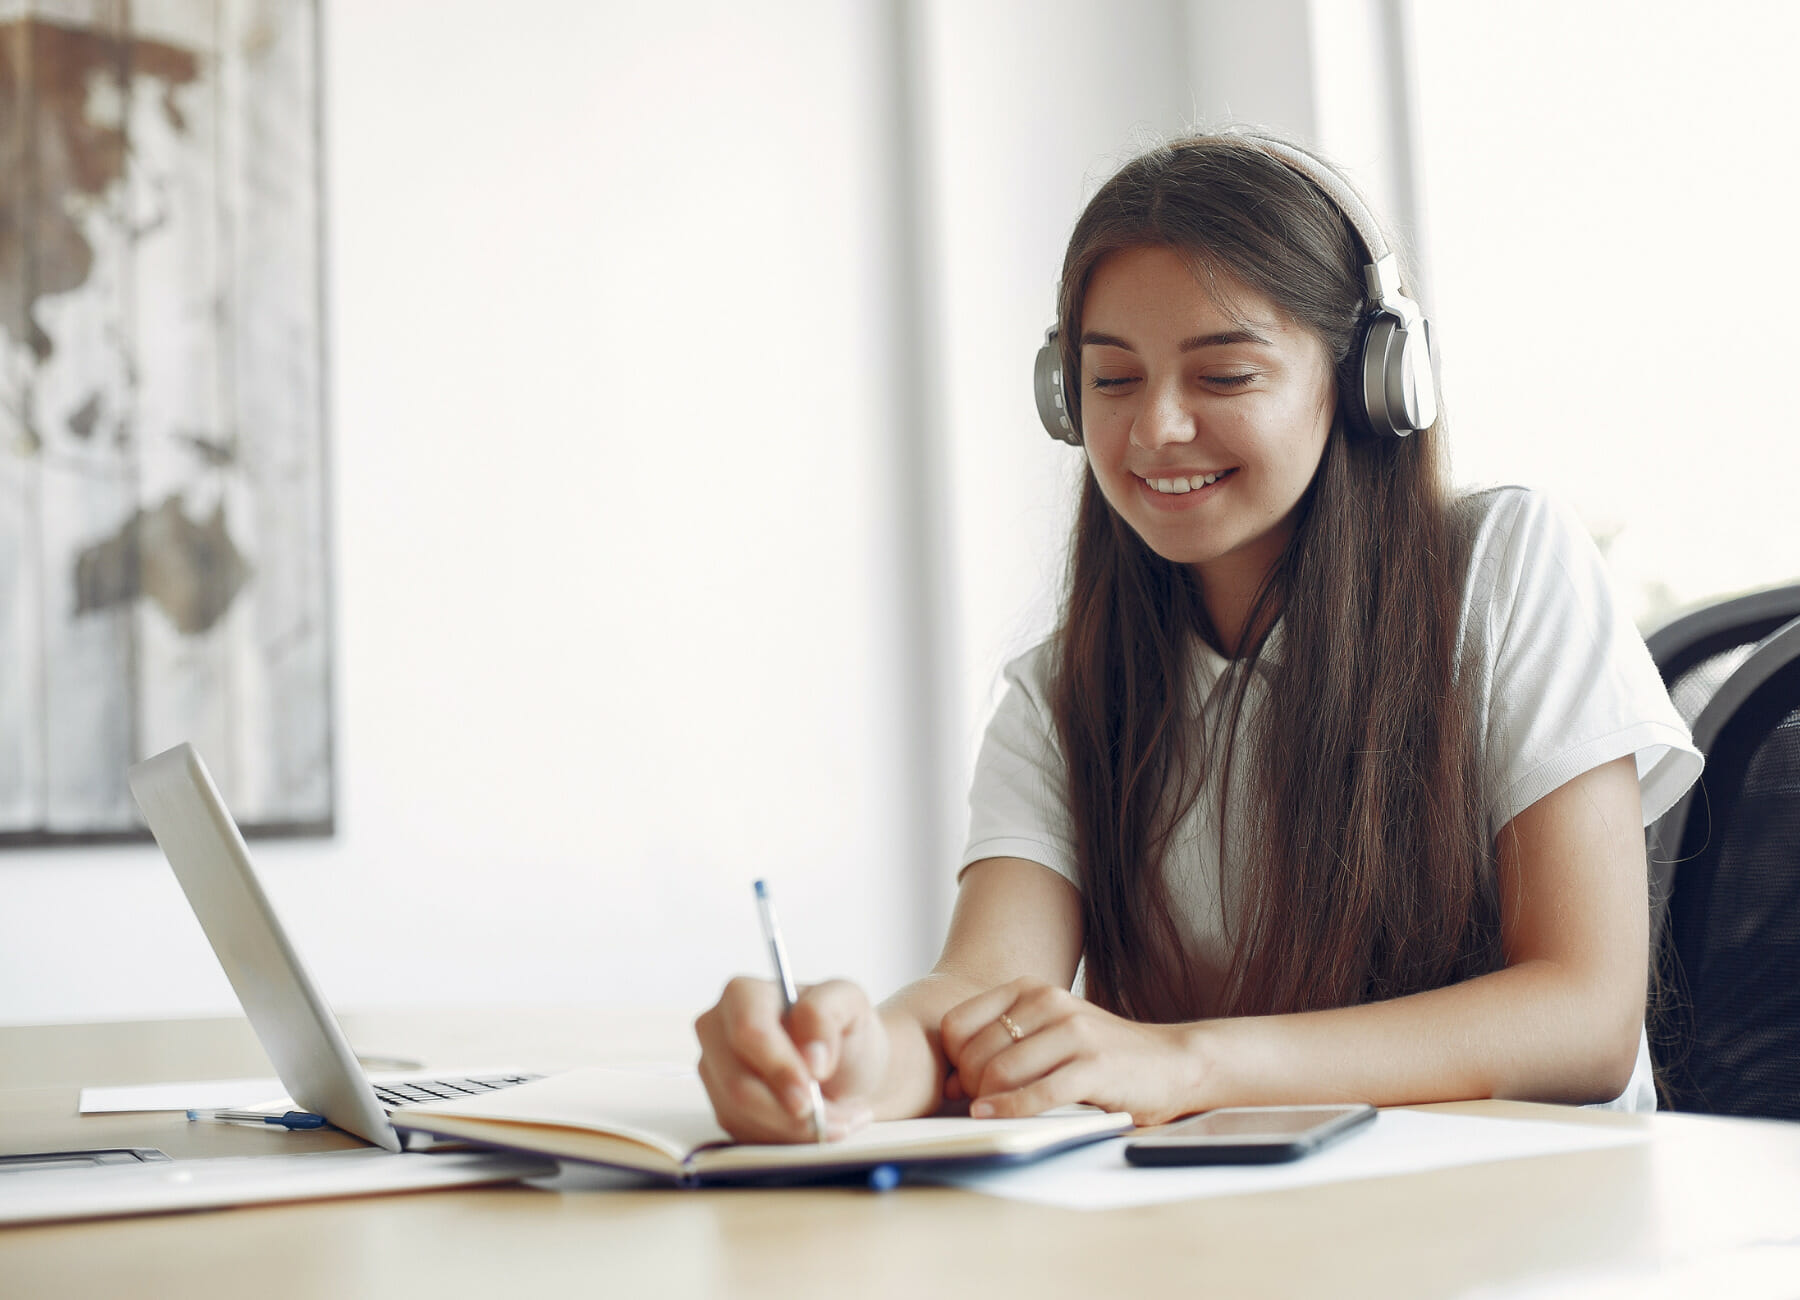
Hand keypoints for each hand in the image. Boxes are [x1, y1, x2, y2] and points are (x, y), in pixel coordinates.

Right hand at [694, 977, 888, 1142]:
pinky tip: (815, 1125)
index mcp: (743, 995)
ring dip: (795, 1128)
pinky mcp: (723, 1109)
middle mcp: (717, 1031)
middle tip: (832, 1119)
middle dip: (788, 1111)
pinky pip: (748, 1135)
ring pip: (743, 1115)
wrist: (848, 1069)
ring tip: (837, 1119)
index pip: (748, 1033)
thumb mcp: (850, 1003)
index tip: (809, 1093)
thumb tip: (811, 1057)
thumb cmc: (844, 1031)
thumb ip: (826, 1014)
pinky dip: (788, 1138)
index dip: (778, 1067)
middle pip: (739, 1084)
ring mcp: (716, 1073)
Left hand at [940, 978, 1200, 1125]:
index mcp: (1029, 990)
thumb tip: (949, 1083)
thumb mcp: (1046, 1036)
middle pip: (975, 1053)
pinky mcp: (1093, 1067)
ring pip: (999, 1072)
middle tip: (980, 1104)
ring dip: (987, 1102)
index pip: (957, 1024)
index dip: (953, 1060)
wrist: (1169, 1063)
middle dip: (969, 1087)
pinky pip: (1036, 1094)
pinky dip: (1009, 1111)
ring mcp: (1073, 1032)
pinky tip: (996, 1118)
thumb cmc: (1099, 1055)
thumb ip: (1000, 1049)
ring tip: (993, 1112)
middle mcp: (1048, 1002)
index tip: (964, 1082)